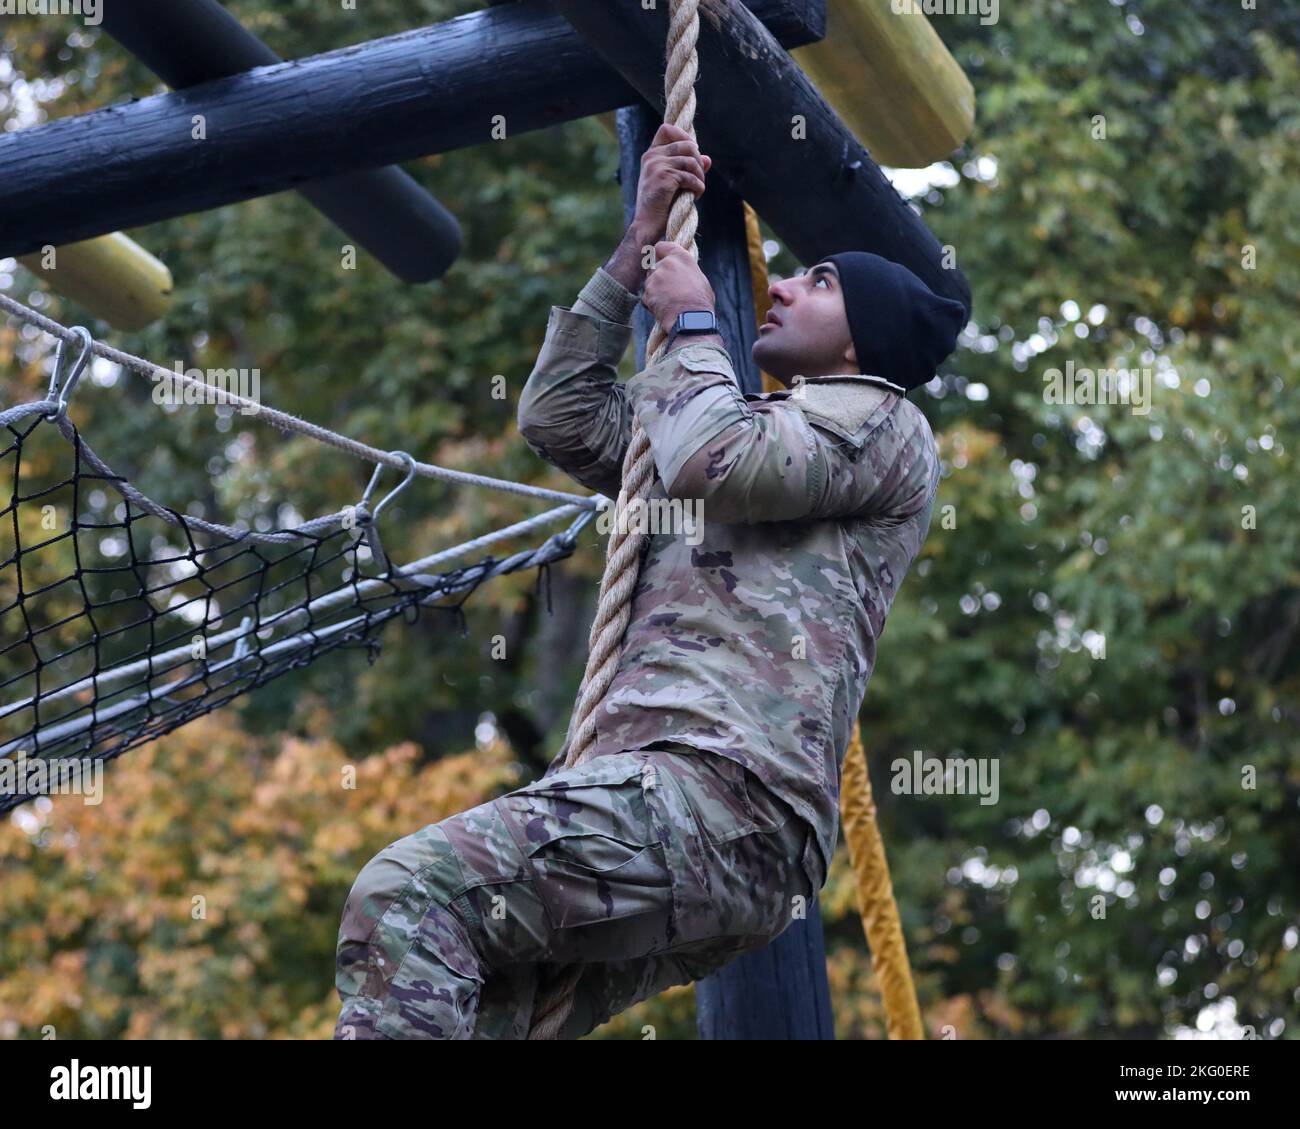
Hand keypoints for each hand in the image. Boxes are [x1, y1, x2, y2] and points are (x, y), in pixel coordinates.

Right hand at [633, 123, 710, 243]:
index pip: (667, 129)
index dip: (683, 135)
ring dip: (700, 176)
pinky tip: (694, 196)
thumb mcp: (674, 182)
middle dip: (698, 161)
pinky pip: (690, 176)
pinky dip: (698, 187)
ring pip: (691, 160)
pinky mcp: (665, 178)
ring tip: (697, 189)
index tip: (693, 151)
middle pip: (687, 144)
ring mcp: (657, 166)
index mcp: (651, 155)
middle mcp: (652, 157)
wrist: (647, 226)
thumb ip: (688, 168)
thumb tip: (708, 159)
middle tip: (698, 178)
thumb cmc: (660, 206)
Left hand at [642, 241, 715, 334]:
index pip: (661, 246)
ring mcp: (654, 278)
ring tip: (670, 301)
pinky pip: (647, 296)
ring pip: (650, 281)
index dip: (660, 253)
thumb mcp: (699, 278)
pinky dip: (652, 302)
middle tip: (670, 288)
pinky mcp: (647, 293)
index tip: (661, 259)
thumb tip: (682, 272)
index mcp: (681, 257)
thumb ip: (685, 270)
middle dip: (658, 275)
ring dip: (655, 289)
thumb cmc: (701, 301)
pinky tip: (664, 308)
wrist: (692, 320)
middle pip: (654, 266)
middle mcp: (666, 264)